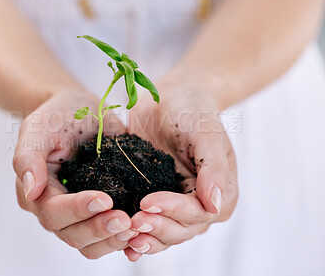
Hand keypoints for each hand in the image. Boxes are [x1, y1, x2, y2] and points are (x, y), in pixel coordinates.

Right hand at [13, 89, 136, 258]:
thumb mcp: (39, 128)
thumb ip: (29, 157)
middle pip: (72, 234)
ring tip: (135, 228)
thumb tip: (31, 191)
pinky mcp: (102, 211)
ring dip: (112, 239)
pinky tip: (141, 229)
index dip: (78, 210)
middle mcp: (57, 209)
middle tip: (126, 220)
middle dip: (99, 229)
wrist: (84, 110)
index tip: (104, 199)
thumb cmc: (58, 115)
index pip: (53, 212)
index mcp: (38, 192)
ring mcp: (80, 213)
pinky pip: (108, 235)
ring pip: (90, 243)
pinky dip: (122, 237)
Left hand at [124, 76, 237, 260]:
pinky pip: (147, 223)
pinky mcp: (154, 199)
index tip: (147, 203)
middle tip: (132, 223)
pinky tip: (121, 241)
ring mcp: (176, 204)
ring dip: (146, 238)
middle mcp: (200, 205)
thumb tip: (214, 204)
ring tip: (124, 236)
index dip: (173, 211)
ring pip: (164, 233)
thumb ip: (213, 168)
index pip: (198, 212)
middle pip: (180, 229)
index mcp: (221, 193)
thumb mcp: (207, 134)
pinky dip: (136, 234)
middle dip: (157, 228)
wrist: (170, 100)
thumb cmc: (194, 112)